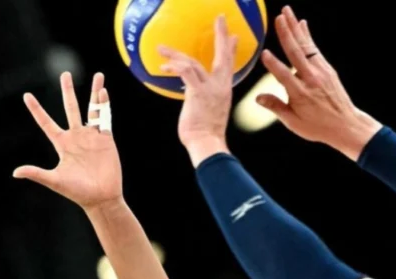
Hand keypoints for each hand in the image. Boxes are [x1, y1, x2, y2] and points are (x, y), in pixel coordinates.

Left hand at [13, 72, 121, 210]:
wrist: (101, 198)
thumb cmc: (77, 192)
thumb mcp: (54, 181)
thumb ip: (36, 174)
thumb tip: (15, 173)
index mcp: (62, 144)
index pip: (46, 122)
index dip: (36, 109)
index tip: (26, 95)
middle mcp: (76, 136)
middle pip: (71, 108)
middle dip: (68, 91)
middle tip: (65, 74)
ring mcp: (92, 137)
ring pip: (92, 109)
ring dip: (95, 92)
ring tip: (98, 76)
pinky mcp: (106, 140)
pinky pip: (105, 119)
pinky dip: (105, 105)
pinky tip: (104, 92)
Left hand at [158, 16, 235, 167]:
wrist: (207, 144)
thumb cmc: (206, 135)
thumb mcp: (210, 113)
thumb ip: (204, 100)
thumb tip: (195, 97)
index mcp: (224, 90)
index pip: (229, 64)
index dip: (231, 50)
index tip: (233, 37)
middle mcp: (220, 86)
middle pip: (222, 54)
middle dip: (222, 35)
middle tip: (221, 19)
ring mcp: (210, 88)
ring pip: (194, 62)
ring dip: (175, 54)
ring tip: (161, 49)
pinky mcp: (197, 92)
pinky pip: (186, 72)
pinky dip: (174, 67)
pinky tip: (164, 67)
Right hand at [257, 6, 381, 160]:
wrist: (346, 124)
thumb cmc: (317, 126)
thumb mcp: (294, 123)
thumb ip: (276, 107)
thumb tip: (257, 97)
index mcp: (301, 95)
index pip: (284, 77)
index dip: (274, 65)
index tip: (264, 53)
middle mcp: (311, 80)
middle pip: (296, 53)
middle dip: (287, 34)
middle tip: (278, 17)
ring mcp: (321, 72)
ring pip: (305, 46)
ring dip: (295, 27)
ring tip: (286, 11)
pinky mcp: (327, 68)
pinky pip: (314, 48)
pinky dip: (307, 35)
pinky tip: (301, 23)